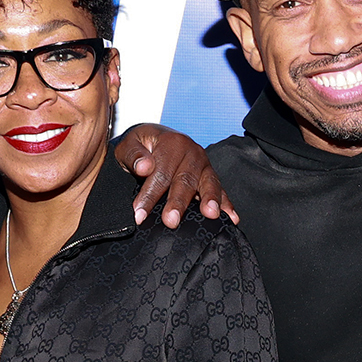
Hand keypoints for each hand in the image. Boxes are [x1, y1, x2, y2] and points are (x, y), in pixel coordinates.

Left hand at [115, 125, 237, 227]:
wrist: (156, 140)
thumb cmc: (141, 146)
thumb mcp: (129, 144)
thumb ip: (133, 154)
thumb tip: (144, 167)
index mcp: (172, 142)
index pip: (160, 172)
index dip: (149, 194)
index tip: (139, 214)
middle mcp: (192, 152)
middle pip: (185, 180)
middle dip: (178, 202)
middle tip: (170, 221)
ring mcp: (205, 165)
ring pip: (208, 183)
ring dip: (210, 200)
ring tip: (210, 214)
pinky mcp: (211, 177)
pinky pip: (221, 191)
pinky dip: (227, 204)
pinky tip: (232, 218)